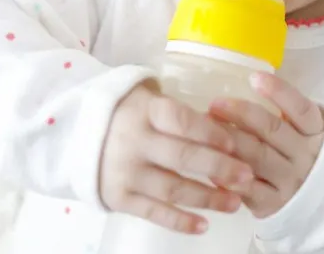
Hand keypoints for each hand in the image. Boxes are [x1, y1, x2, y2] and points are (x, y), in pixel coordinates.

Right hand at [99, 80, 254, 233]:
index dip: (209, 132)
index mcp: (145, 111)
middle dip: (219, 168)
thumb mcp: (148, 99)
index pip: (180, 120)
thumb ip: (179, 111)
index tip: (235, 143)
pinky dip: (180, 221)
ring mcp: (125, 172)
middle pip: (182, 157)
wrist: (76, 134)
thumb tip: (226, 124)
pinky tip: (205, 224)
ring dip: (207, 198)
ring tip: (235, 203)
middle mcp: (133, 141)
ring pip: (172, 188)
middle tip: (247, 176)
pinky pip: (154, 212)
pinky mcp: (118, 197)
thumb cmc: (129, 114)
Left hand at [208, 72, 323, 217]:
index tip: (254, 77)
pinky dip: (227, 175)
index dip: (279, 92)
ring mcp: (290, 181)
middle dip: (240, 113)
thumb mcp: (304, 130)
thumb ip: (285, 112)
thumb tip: (249, 81)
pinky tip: (210, 162)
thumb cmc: (301, 152)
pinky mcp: (273, 204)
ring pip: (256, 157)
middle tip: (215, 104)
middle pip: (272, 130)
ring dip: (229, 141)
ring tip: (206, 128)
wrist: (320, 200)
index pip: (300, 108)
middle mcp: (305, 155)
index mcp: (315, 131)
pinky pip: (247, 188)